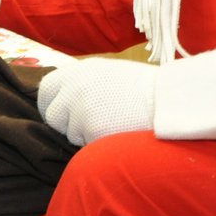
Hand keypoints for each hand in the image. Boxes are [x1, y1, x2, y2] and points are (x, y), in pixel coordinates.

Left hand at [37, 58, 157, 145]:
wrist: (169, 100)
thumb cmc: (146, 90)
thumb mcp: (110, 74)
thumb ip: (84, 84)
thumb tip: (65, 99)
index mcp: (80, 70)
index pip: (46, 89)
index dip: (52, 105)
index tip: (62, 115)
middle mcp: (75, 86)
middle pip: (52, 115)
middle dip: (66, 125)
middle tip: (89, 126)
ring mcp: (80, 108)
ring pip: (69, 133)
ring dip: (85, 135)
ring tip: (114, 124)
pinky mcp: (90, 129)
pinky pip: (85, 145)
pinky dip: (99, 145)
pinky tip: (119, 133)